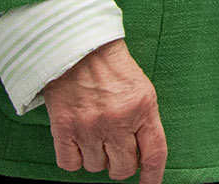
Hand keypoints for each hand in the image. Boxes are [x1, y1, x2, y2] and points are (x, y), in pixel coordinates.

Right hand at [45, 40, 166, 181]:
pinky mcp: (63, 128)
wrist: (77, 47)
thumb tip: (143, 156)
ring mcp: (89, 126)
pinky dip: (74, 158)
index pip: (154, 154)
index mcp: (143, 108)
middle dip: (120, 163)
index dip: (153, 176)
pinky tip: (77, 140)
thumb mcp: (141, 89)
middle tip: (114, 146)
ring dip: (96, 157)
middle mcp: (117, 120)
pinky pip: (70, 165)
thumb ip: (144, 122)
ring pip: (95, 167)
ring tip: (94, 133)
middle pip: (123, 168)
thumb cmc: (112, 68)